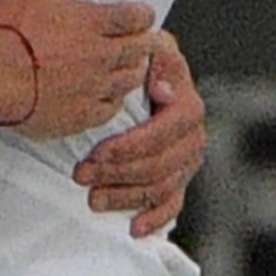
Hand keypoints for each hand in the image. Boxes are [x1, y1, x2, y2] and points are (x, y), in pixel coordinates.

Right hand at [0, 0, 159, 138]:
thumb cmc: (8, 33)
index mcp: (92, 24)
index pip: (136, 17)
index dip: (144, 15)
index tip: (144, 15)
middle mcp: (99, 56)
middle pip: (140, 50)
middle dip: (147, 45)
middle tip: (146, 43)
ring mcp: (92, 87)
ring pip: (130, 80)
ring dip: (134, 72)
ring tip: (130, 67)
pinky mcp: (80, 114)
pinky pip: (109, 110)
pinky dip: (113, 102)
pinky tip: (109, 98)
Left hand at [74, 31, 206, 237]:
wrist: (148, 77)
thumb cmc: (143, 64)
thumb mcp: (149, 48)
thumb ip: (155, 57)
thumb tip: (163, 88)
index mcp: (187, 106)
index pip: (164, 132)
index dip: (131, 147)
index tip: (98, 153)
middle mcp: (193, 137)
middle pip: (161, 164)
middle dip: (119, 173)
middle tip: (82, 174)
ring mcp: (187, 162)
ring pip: (162, 188)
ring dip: (126, 197)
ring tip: (93, 198)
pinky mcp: (179, 181)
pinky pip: (173, 205)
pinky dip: (155, 218)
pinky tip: (133, 227)